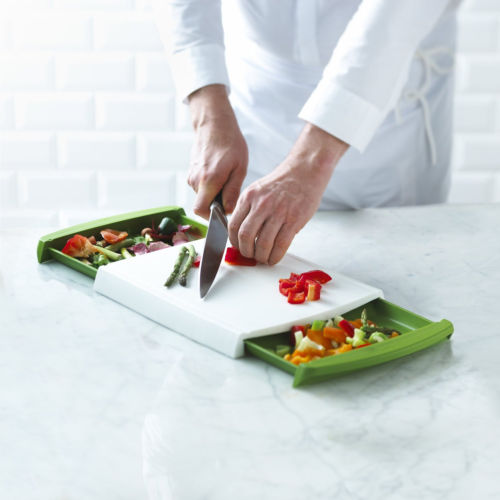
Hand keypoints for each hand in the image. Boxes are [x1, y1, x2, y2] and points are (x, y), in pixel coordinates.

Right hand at [187, 84, 247, 218]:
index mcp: (208, 180)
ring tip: (227, 178)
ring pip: (202, 195)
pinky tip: (220, 173)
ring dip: (214, 193)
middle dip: (215, 205)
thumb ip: (232, 192)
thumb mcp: (239, 169)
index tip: (223, 213)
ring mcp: (191, 176)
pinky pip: (201, 187)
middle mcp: (195, 180)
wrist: (215, 124)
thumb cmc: (230, 144)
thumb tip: (227, 211)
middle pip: (202, 204)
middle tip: (230, 192)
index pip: (200, 211)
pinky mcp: (191, 172)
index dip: (211, 217)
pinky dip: (210, 186)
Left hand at [228, 123, 347, 264]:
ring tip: (263, 259)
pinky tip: (274, 259)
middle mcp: (261, 204)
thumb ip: (248, 208)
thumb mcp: (258, 190)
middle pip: (246, 236)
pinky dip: (275, 256)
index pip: (233, 225)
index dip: (234, 241)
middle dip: (246, 251)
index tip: (238, 247)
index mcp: (249, 197)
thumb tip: (241, 234)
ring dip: (261, 256)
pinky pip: (281, 244)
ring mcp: (278, 212)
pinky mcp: (294, 220)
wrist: (305, 171)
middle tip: (250, 256)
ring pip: (263, 243)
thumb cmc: (282, 183)